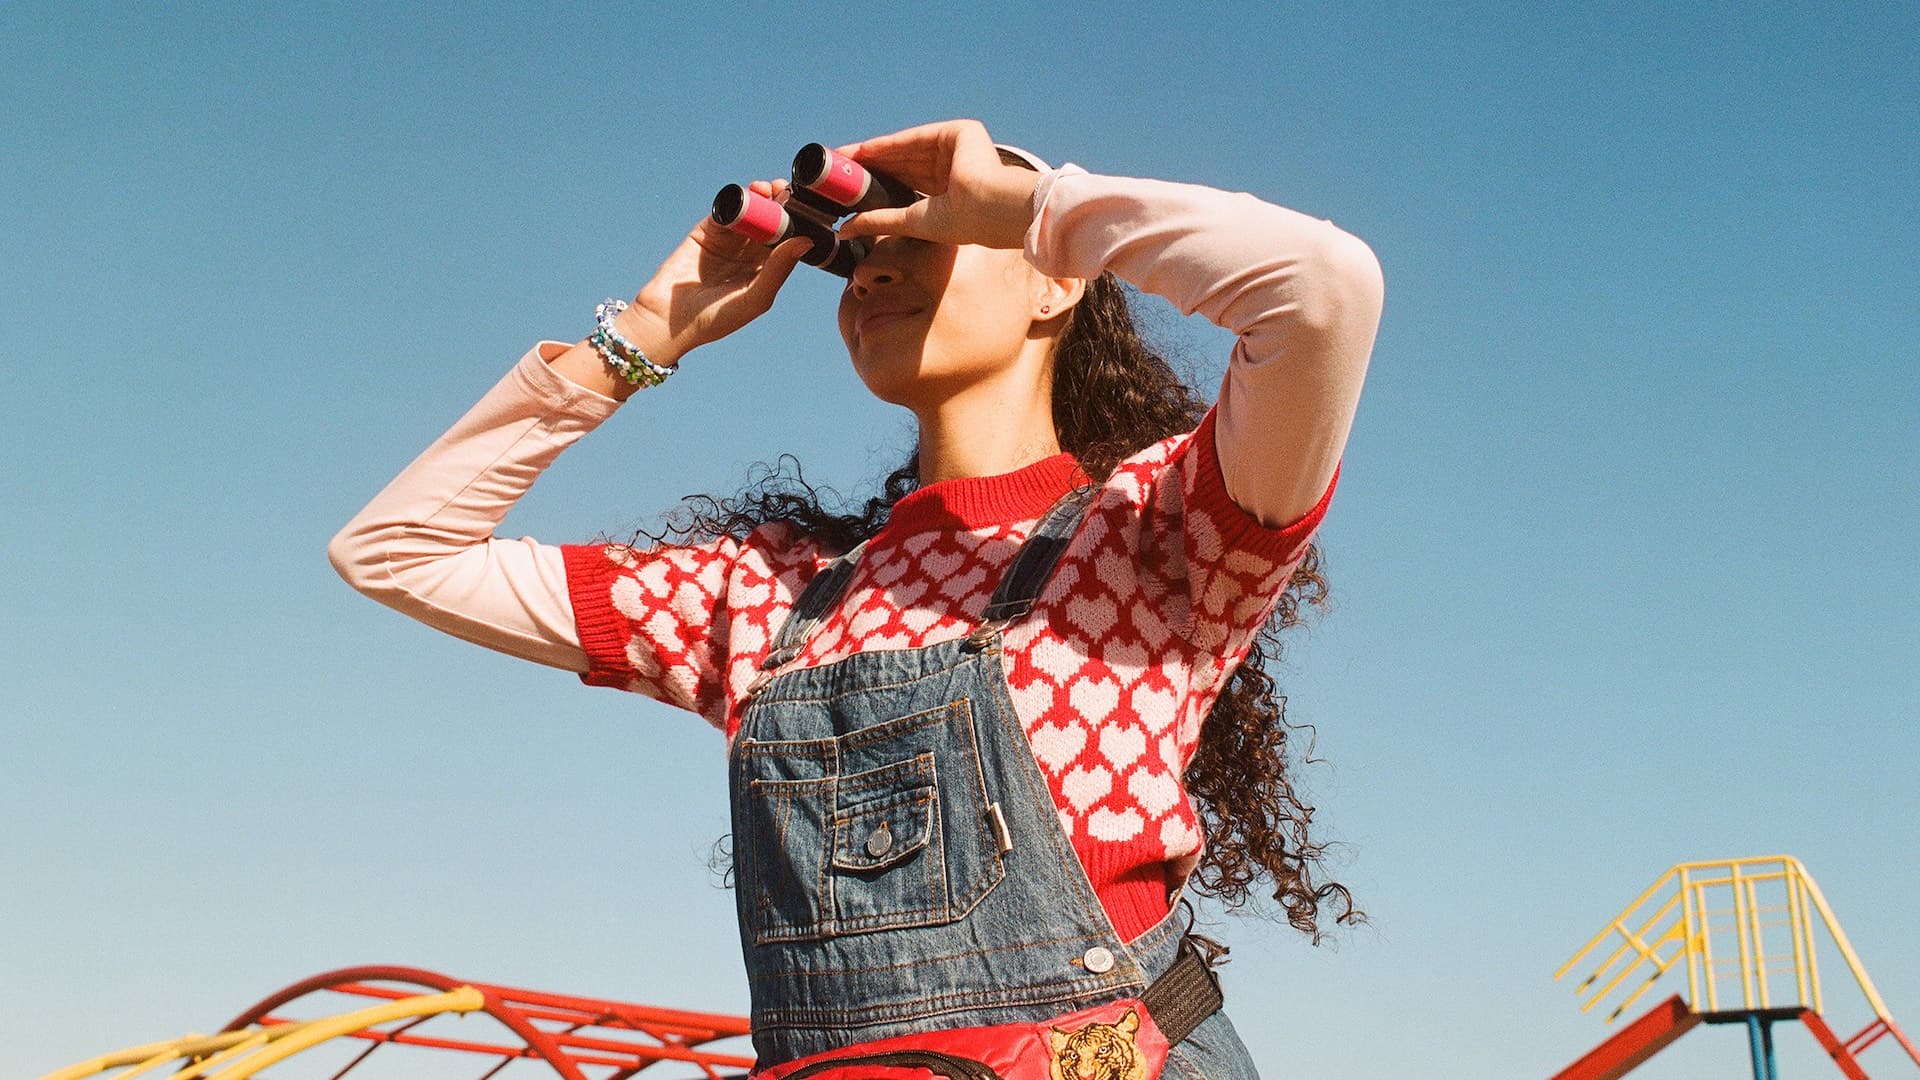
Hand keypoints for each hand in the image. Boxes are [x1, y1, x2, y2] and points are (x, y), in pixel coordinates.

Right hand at [625, 179, 812, 364]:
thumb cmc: (716, 319)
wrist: (668, 319)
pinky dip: (734, 201)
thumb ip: (779, 270)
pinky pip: (724, 212)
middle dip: (779, 203)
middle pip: (771, 221)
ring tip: (765, 188)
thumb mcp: (754, 298)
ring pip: (749, 212)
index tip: (804, 206)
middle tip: (784, 189)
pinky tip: (744, 196)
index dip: (797, 222)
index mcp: (766, 270)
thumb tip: (807, 241)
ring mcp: (728, 241)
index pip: (788, 240)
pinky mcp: (706, 232)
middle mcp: (750, 254)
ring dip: (759, 197)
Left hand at [831, 119, 1042, 248]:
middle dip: (871, 164)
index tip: (849, 182)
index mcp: (950, 190)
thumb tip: (845, 231)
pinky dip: (891, 143)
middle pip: (904, 161)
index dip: (877, 180)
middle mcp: (955, 166)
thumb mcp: (911, 221)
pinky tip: (866, 149)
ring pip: (907, 148)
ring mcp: (960, 147)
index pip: (907, 180)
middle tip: (840, 167)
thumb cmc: (961, 223)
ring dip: (875, 152)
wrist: (988, 209)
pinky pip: (917, 136)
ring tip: (845, 158)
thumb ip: (880, 221)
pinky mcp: (962, 131)